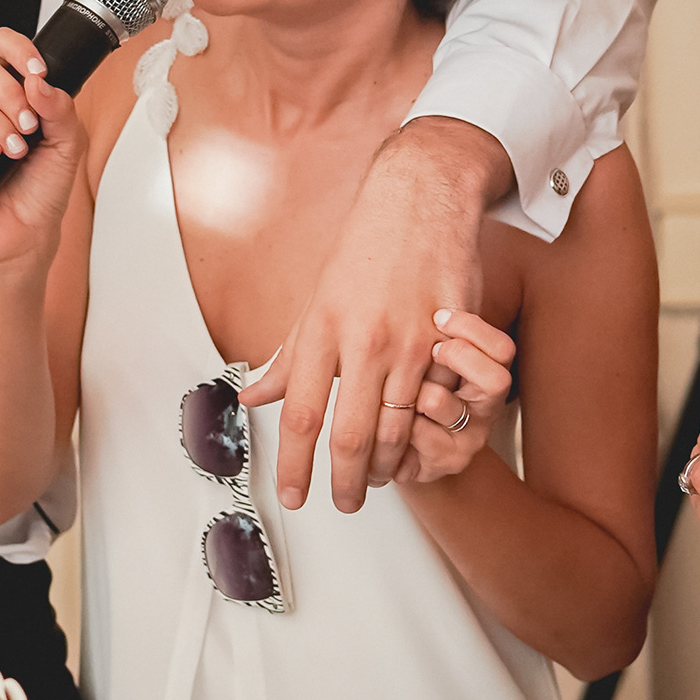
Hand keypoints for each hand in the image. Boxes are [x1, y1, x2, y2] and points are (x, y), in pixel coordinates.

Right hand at [0, 26, 82, 272]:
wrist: (26, 233)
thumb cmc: (44, 189)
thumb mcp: (68, 145)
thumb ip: (60, 109)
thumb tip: (38, 81)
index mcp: (15, 92)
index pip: (4, 48)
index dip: (18, 50)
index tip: (37, 71)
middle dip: (8, 94)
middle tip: (28, 125)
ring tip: (13, 150)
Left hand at [245, 117, 502, 513]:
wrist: (421, 194)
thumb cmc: (365, 246)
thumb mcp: (316, 299)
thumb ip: (289, 355)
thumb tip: (251, 394)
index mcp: (320, 329)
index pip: (301, 413)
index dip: (295, 463)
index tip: (293, 497)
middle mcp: (361, 338)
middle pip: (350, 432)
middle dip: (346, 481)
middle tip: (344, 504)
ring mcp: (408, 337)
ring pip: (398, 424)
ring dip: (388, 464)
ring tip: (379, 482)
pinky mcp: (448, 333)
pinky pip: (439, 398)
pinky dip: (428, 431)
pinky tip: (420, 446)